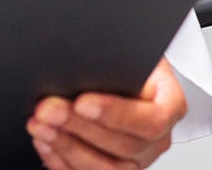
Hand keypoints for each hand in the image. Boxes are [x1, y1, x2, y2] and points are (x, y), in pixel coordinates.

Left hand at [27, 57, 186, 169]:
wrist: (130, 76)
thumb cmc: (132, 64)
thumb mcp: (133, 54)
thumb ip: (118, 65)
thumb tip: (84, 66)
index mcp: (170, 107)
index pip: (150, 120)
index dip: (115, 114)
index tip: (81, 101)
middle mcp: (158, 140)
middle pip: (124, 146)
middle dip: (79, 126)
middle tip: (48, 109)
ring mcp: (137, 160)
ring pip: (105, 168)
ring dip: (67, 146)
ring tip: (41, 126)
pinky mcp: (113, 168)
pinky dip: (60, 161)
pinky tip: (45, 141)